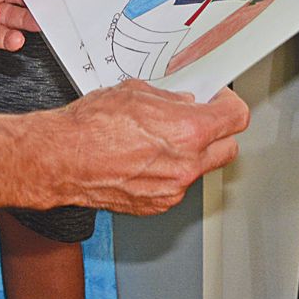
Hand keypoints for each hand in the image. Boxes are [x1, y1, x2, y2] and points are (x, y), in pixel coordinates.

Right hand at [36, 82, 248, 214]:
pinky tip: (144, 159)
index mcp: (188, 130)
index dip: (229, 104)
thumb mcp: (135, 93)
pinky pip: (177, 186)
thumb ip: (169, 99)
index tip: (219, 100)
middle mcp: (186, 164)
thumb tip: (183, 103)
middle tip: (200, 119)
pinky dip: (169, 173)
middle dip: (219, 132)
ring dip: (192, 154)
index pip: (236, 118)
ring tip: (160, 140)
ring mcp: (173, 190)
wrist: (62, 159)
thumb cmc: (91, 126)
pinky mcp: (157, 205)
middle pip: (229, 148)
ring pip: (201, 169)